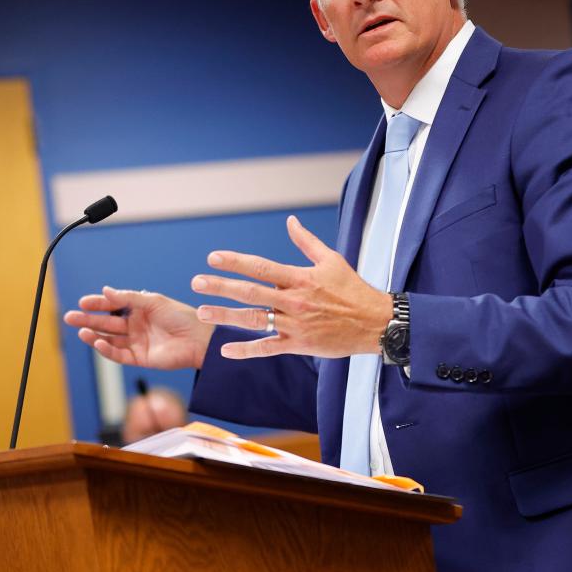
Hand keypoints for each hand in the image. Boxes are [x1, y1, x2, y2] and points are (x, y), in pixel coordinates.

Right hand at [64, 287, 212, 370]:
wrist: (199, 339)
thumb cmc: (181, 316)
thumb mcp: (153, 301)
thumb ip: (128, 297)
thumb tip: (105, 290)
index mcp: (139, 309)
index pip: (113, 305)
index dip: (97, 304)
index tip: (83, 302)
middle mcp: (135, 325)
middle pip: (106, 322)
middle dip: (88, 319)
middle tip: (70, 316)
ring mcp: (136, 342)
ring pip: (109, 339)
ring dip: (94, 335)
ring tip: (81, 330)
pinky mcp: (139, 358)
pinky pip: (118, 354)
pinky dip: (106, 349)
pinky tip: (98, 342)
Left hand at [192, 215, 392, 359]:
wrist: (375, 323)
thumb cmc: (353, 289)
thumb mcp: (332, 260)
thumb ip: (306, 242)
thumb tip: (290, 221)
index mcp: (300, 278)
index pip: (261, 267)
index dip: (236, 262)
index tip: (212, 258)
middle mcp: (294, 301)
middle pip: (250, 292)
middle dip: (221, 287)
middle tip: (196, 282)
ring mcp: (295, 324)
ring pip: (254, 320)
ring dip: (225, 316)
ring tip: (202, 312)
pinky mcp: (299, 344)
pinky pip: (268, 348)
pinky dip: (246, 350)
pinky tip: (225, 350)